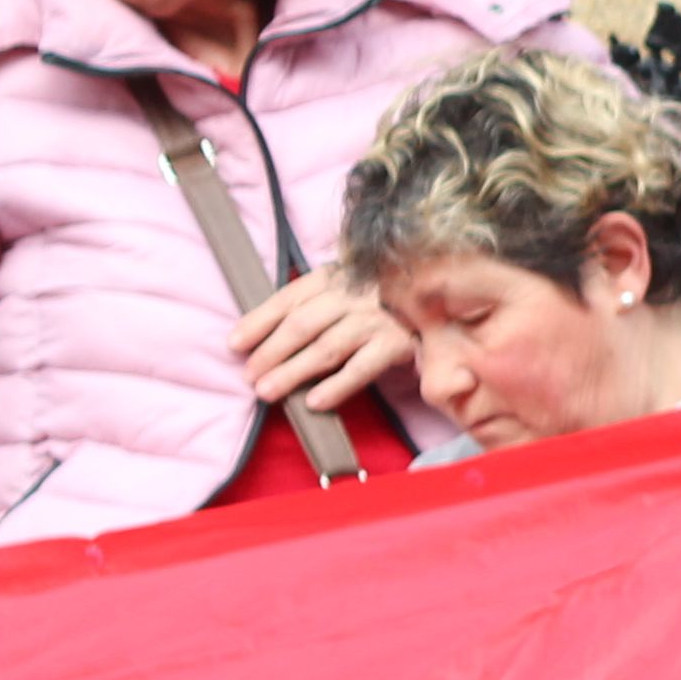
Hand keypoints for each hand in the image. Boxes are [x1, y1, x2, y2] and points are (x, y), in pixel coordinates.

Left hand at [232, 262, 417, 408]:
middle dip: (270, 352)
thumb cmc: (383, 301)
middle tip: (249, 376)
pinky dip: (336, 386)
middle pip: (302, 325)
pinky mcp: (397, 343)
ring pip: (325, 348)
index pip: (288, 298)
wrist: (445, 298)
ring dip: (293, 372)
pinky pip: (360, 368)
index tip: (235, 345)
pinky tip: (314, 402)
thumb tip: (266, 336)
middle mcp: (353, 294)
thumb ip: (315, 302)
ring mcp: (376, 319)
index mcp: (334, 276)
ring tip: (268, 392)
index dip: (258, 321)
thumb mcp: (347, 288)